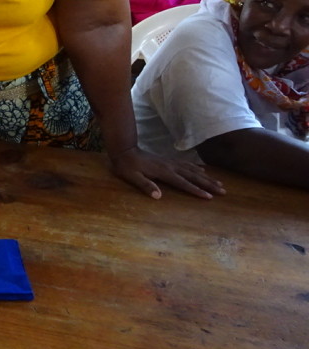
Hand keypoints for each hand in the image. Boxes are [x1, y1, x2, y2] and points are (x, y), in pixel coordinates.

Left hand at [110, 147, 225, 199]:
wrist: (125, 151)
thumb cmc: (127, 167)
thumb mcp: (132, 177)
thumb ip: (145, 186)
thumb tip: (158, 196)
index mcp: (164, 172)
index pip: (183, 183)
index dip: (196, 191)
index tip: (209, 197)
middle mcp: (171, 167)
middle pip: (193, 176)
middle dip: (208, 184)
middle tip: (223, 191)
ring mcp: (171, 163)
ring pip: (193, 170)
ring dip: (206, 177)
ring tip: (219, 183)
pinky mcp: (169, 161)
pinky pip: (187, 164)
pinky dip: (197, 168)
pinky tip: (204, 171)